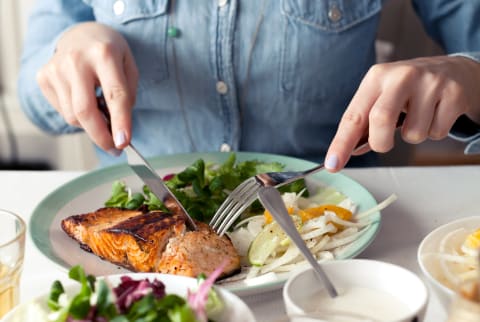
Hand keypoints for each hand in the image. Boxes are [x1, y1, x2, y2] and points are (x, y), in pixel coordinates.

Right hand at [36, 22, 138, 153]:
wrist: (82, 34)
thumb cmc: (110, 53)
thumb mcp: (129, 67)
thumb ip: (127, 96)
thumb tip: (118, 131)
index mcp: (104, 54)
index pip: (114, 95)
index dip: (120, 122)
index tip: (123, 143)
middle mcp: (76, 60)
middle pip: (85, 111)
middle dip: (101, 136)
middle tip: (114, 148)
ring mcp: (55, 68)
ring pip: (73, 116)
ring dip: (91, 125)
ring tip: (101, 113)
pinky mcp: (43, 77)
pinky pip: (63, 111)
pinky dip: (78, 116)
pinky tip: (85, 100)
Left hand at [325, 55, 479, 171]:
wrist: (454, 71)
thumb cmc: (409, 90)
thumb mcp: (383, 96)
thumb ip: (365, 123)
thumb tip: (348, 151)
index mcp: (376, 78)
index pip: (353, 116)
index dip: (342, 143)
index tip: (332, 164)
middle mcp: (401, 76)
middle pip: (381, 120)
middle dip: (380, 142)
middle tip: (385, 143)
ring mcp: (429, 83)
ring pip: (413, 134)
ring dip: (414, 136)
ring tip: (419, 117)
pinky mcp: (453, 94)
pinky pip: (437, 133)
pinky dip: (434, 132)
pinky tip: (436, 114)